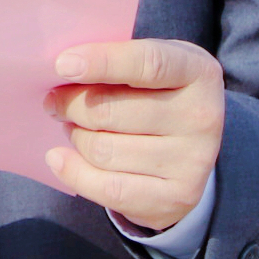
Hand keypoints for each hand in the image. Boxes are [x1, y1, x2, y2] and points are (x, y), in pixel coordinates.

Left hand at [43, 38, 223, 234]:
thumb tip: (62, 68)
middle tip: (56, 101)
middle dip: (72, 106)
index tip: (62, 65)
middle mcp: (202, 117)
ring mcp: (192, 162)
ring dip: (76, 136)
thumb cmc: (158, 92)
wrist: (193, 146)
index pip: (148, 64)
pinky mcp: (176, 198)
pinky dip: (74, 172)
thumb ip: (116, 59)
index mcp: (198, 71)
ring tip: (72, 127)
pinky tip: (58, 158)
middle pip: (112, 112)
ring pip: (104, 150)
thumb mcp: (150, 65)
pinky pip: (109, 189)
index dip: (102, 62)